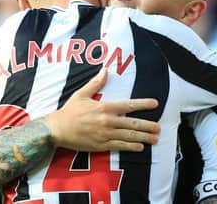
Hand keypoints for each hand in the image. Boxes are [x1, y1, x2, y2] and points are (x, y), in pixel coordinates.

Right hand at [45, 68, 160, 151]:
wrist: (56, 130)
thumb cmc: (69, 111)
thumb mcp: (82, 94)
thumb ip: (96, 83)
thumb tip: (106, 70)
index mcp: (104, 107)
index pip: (128, 105)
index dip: (143, 104)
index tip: (155, 104)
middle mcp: (107, 121)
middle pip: (132, 123)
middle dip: (147, 125)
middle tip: (159, 128)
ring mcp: (105, 135)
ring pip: (128, 136)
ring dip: (143, 137)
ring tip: (155, 138)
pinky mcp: (100, 146)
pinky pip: (119, 146)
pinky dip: (130, 147)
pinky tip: (140, 147)